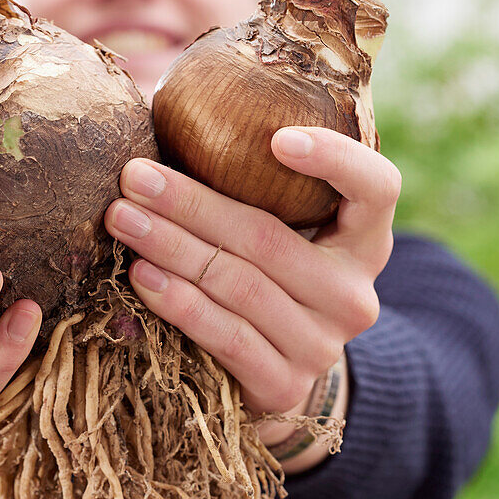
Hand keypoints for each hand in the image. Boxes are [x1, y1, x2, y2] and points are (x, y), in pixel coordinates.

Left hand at [104, 126, 399, 443]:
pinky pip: (225, 335)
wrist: (278, 374)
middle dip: (191, 203)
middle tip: (134, 176)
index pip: (376, 189)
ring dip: (172, 248)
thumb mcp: (281, 230)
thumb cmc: (265, 277)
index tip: (278, 138)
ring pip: (239, 284)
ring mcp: (322, 343)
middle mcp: (354, 293)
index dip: (334, 160)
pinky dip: (179, 303)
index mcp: (365, 240)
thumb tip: (168, 115)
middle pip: (270, 238)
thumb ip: (253, 186)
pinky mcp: (284, 384)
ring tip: (122, 219)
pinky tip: (141, 276)